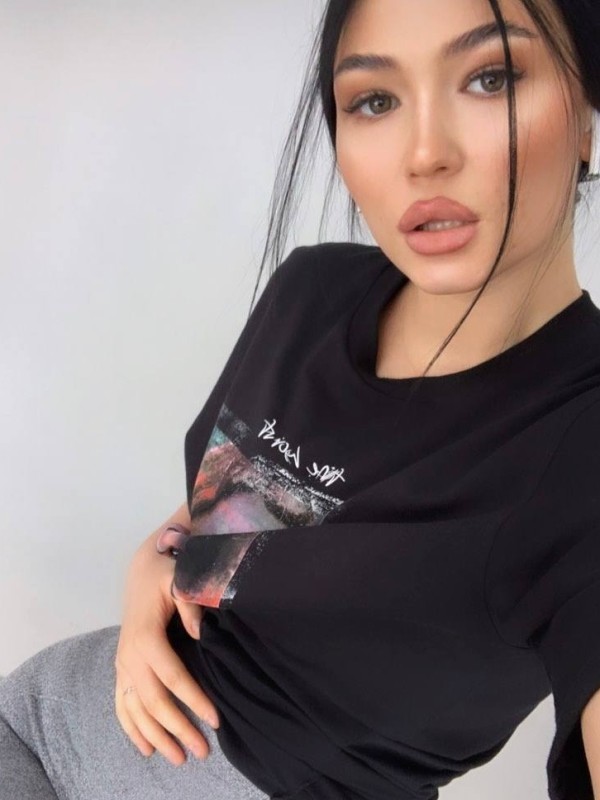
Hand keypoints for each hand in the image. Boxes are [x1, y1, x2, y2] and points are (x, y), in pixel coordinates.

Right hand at [114, 521, 219, 765]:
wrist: (142, 570)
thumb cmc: (166, 575)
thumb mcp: (181, 580)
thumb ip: (191, 605)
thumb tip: (200, 633)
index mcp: (146, 636)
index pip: (173, 677)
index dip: (193, 700)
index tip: (215, 720)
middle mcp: (129, 656)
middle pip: (153, 701)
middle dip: (177, 728)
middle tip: (202, 751)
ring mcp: (122, 665)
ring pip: (135, 710)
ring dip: (156, 736)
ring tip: (179, 758)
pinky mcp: (121, 669)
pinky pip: (121, 705)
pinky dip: (131, 729)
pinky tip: (146, 749)